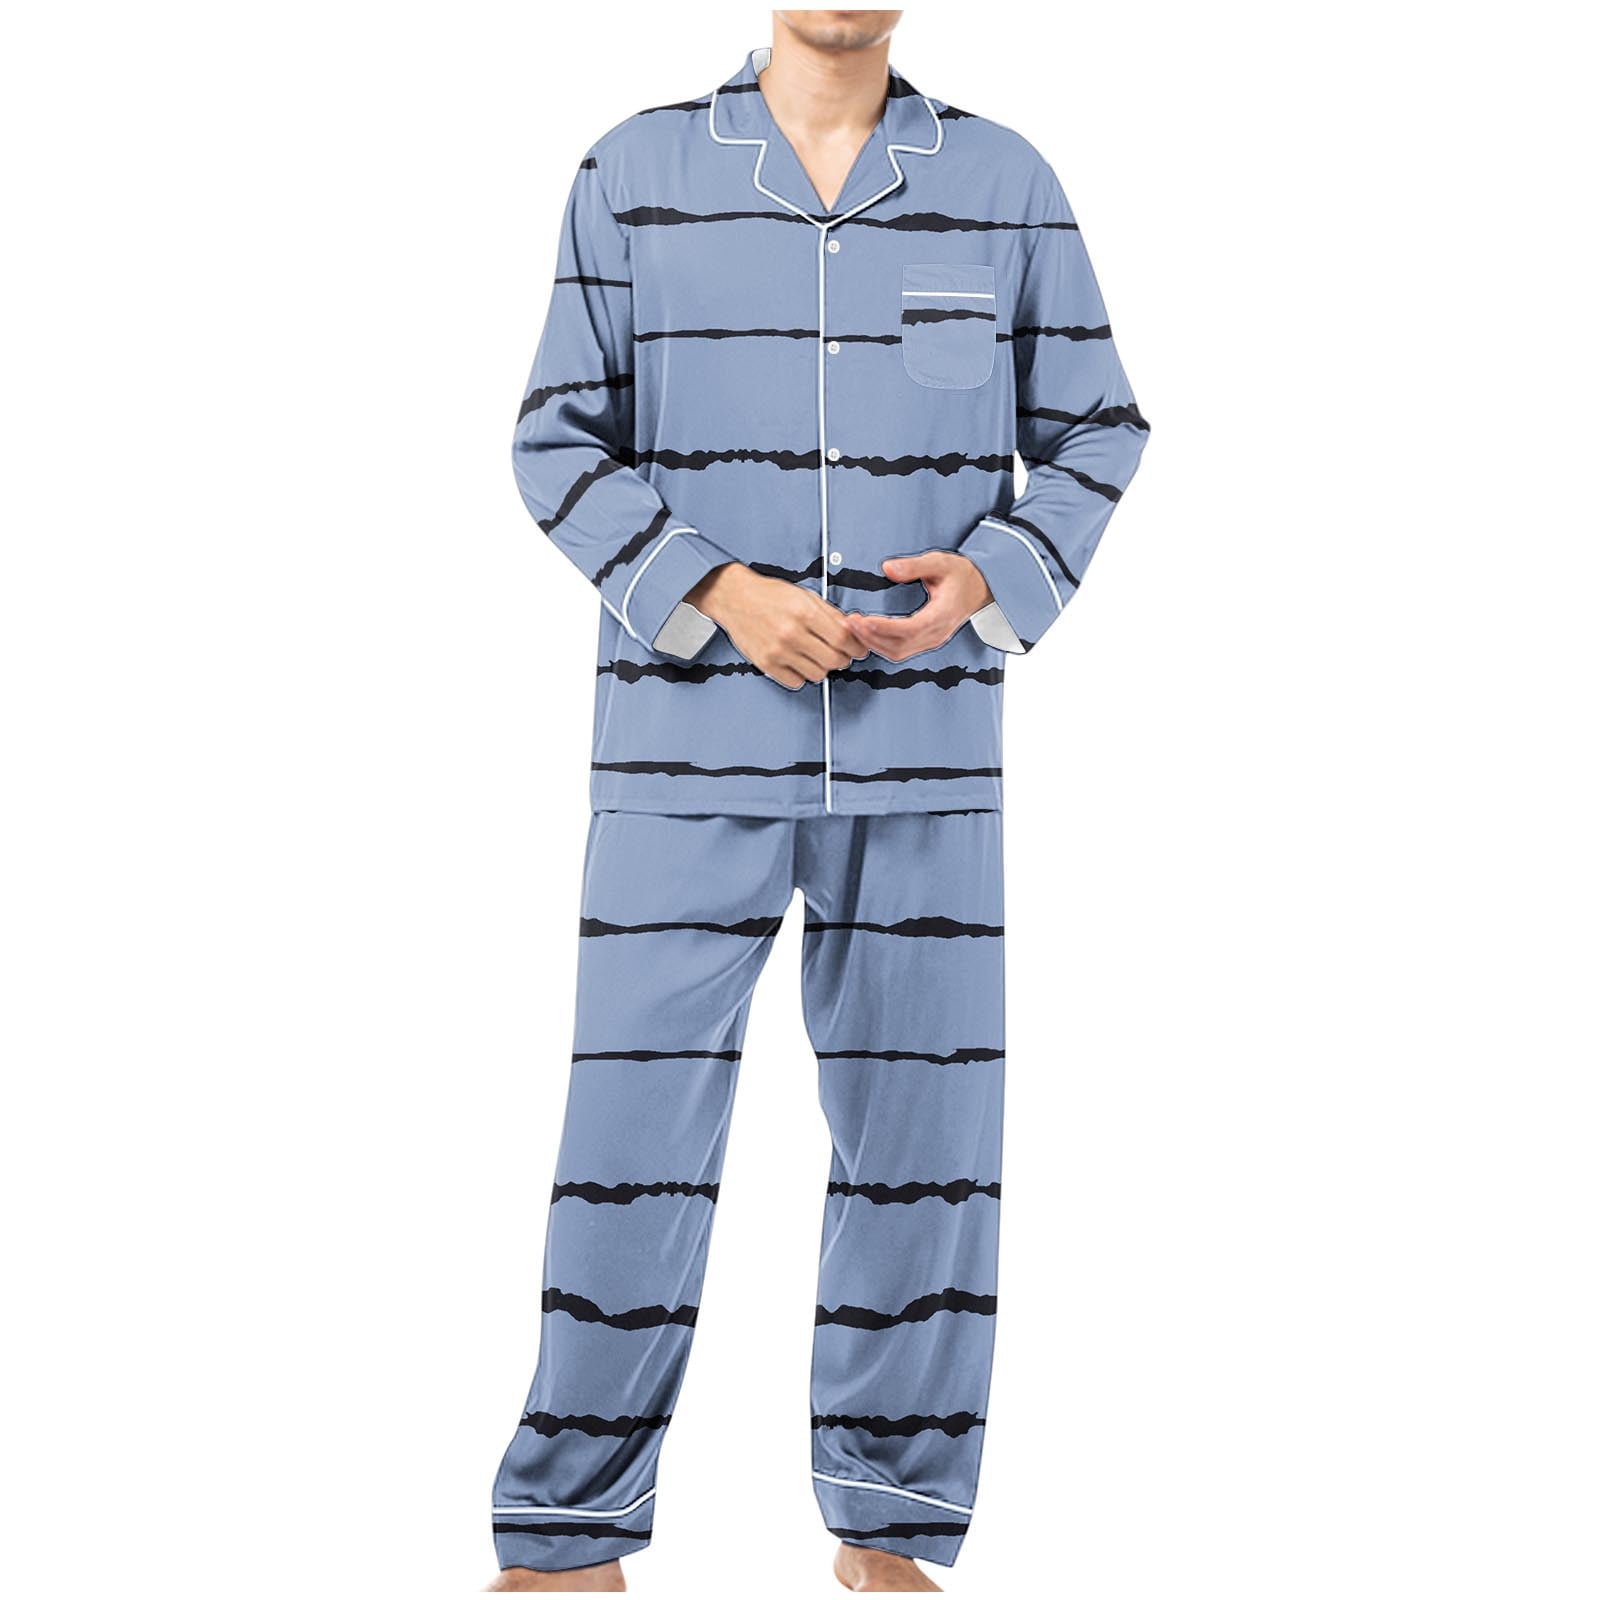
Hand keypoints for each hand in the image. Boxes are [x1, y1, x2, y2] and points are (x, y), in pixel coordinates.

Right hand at [686, 563, 868, 689]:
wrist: (735, 597)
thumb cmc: (770, 595)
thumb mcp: (805, 596)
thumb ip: (831, 614)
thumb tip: (855, 630)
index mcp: (805, 612)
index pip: (843, 639)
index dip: (856, 647)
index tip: (858, 649)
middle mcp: (792, 633)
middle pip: (834, 660)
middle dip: (842, 658)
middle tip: (839, 653)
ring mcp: (778, 651)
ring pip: (818, 674)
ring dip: (822, 667)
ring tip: (815, 655)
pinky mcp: (766, 664)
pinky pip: (796, 682)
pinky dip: (802, 675)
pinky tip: (798, 662)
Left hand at [841, 551, 992, 661]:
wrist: (979, 588)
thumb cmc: (960, 575)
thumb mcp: (940, 562)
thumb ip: (914, 565)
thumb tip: (887, 568)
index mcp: (942, 615)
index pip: (910, 629)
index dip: (884, 628)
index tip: (862, 620)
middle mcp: (937, 633)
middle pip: (899, 646)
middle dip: (870, 637)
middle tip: (848, 622)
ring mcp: (931, 641)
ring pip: (897, 652)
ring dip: (872, 643)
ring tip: (852, 627)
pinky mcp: (925, 642)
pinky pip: (899, 651)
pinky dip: (879, 644)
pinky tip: (865, 633)